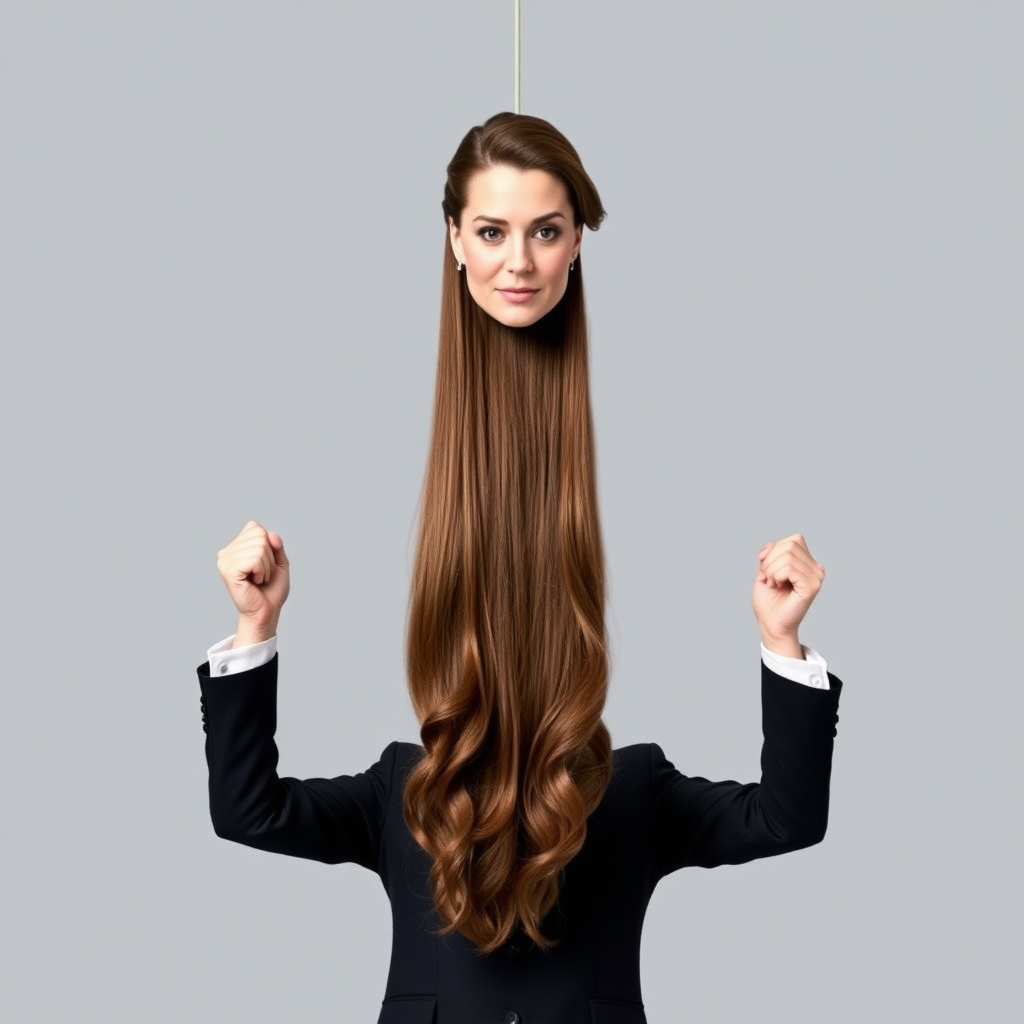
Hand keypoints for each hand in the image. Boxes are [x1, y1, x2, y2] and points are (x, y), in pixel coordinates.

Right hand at [216, 521, 289, 645]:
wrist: (267, 611)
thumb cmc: (271, 589)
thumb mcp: (279, 562)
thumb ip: (276, 545)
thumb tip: (270, 534)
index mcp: (235, 547)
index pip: (255, 528)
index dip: (268, 546)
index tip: (264, 564)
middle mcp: (226, 552)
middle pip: (259, 536)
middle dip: (269, 557)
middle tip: (262, 574)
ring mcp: (225, 561)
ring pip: (259, 547)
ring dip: (266, 566)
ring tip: (259, 579)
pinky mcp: (228, 571)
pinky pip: (254, 559)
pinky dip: (261, 571)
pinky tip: (255, 581)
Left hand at [752, 533, 824, 656]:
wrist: (770, 623)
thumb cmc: (768, 600)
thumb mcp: (765, 569)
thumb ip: (771, 553)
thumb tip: (773, 545)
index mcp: (808, 563)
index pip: (794, 540)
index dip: (774, 549)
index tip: (764, 566)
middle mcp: (816, 568)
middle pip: (790, 545)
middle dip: (770, 560)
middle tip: (767, 577)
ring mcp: (816, 577)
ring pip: (788, 556)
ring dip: (771, 569)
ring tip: (772, 583)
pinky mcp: (812, 587)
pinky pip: (790, 569)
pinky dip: (776, 575)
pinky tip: (777, 585)